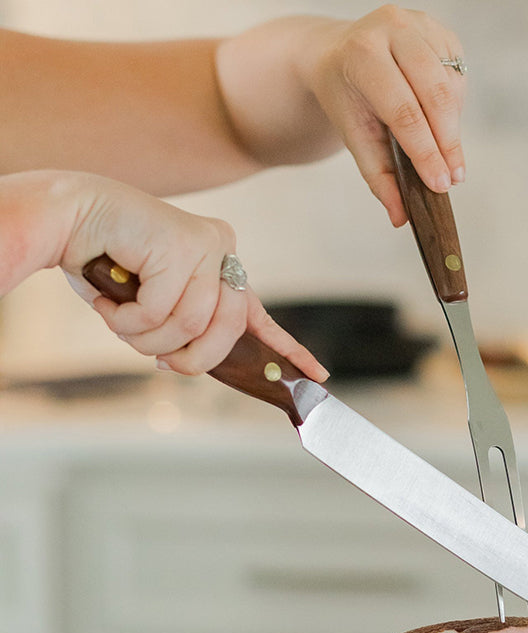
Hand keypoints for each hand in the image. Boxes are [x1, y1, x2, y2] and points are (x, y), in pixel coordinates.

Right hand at [57, 174, 327, 378]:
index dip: (289, 349)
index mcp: (220, 268)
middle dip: (190, 358)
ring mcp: (208, 244)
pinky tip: (110, 298)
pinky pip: (161, 310)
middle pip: (226, 331)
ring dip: (147, 337)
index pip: (259, 315)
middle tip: (162, 362)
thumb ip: (181, 330)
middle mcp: (223, 252)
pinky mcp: (184, 242)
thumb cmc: (104, 263)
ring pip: (192, 324)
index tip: (319, 376)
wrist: (63, 217)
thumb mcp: (153, 305)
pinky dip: (129, 317)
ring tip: (119, 316)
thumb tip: (186, 364)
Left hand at [303, 6, 466, 225]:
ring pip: (451, 86)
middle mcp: (391, 29)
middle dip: (448, 143)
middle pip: (435, 95)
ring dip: (452, 126)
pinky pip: (458, 76)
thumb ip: (379, 178)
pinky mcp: (439, 29)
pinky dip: (454, 105)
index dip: (426, 151)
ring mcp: (418, 24)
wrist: (339, 55)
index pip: (403, 111)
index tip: (441, 184)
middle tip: (454, 177)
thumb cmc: (349, 99)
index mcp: (363, 55)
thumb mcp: (355, 138)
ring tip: (442, 149)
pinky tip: (438, 116)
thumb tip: (401, 217)